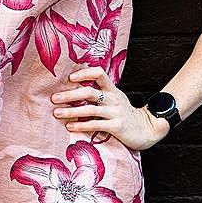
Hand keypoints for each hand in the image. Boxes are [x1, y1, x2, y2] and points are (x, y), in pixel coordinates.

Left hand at [51, 65, 170, 150]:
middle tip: (54, 98)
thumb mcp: (114, 97)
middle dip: (70, 94)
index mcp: (112, 89)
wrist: (147, 129)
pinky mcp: (117, 126)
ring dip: (71, 111)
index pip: (99, 73)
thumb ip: (100, 91)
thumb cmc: (124, 113)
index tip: (70, 78)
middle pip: (89, 92)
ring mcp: (115, 112)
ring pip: (90, 109)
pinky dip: (81, 125)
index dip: (84, 73)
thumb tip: (76, 85)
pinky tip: (70, 127)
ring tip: (57, 113)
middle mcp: (113, 98)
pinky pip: (96, 125)